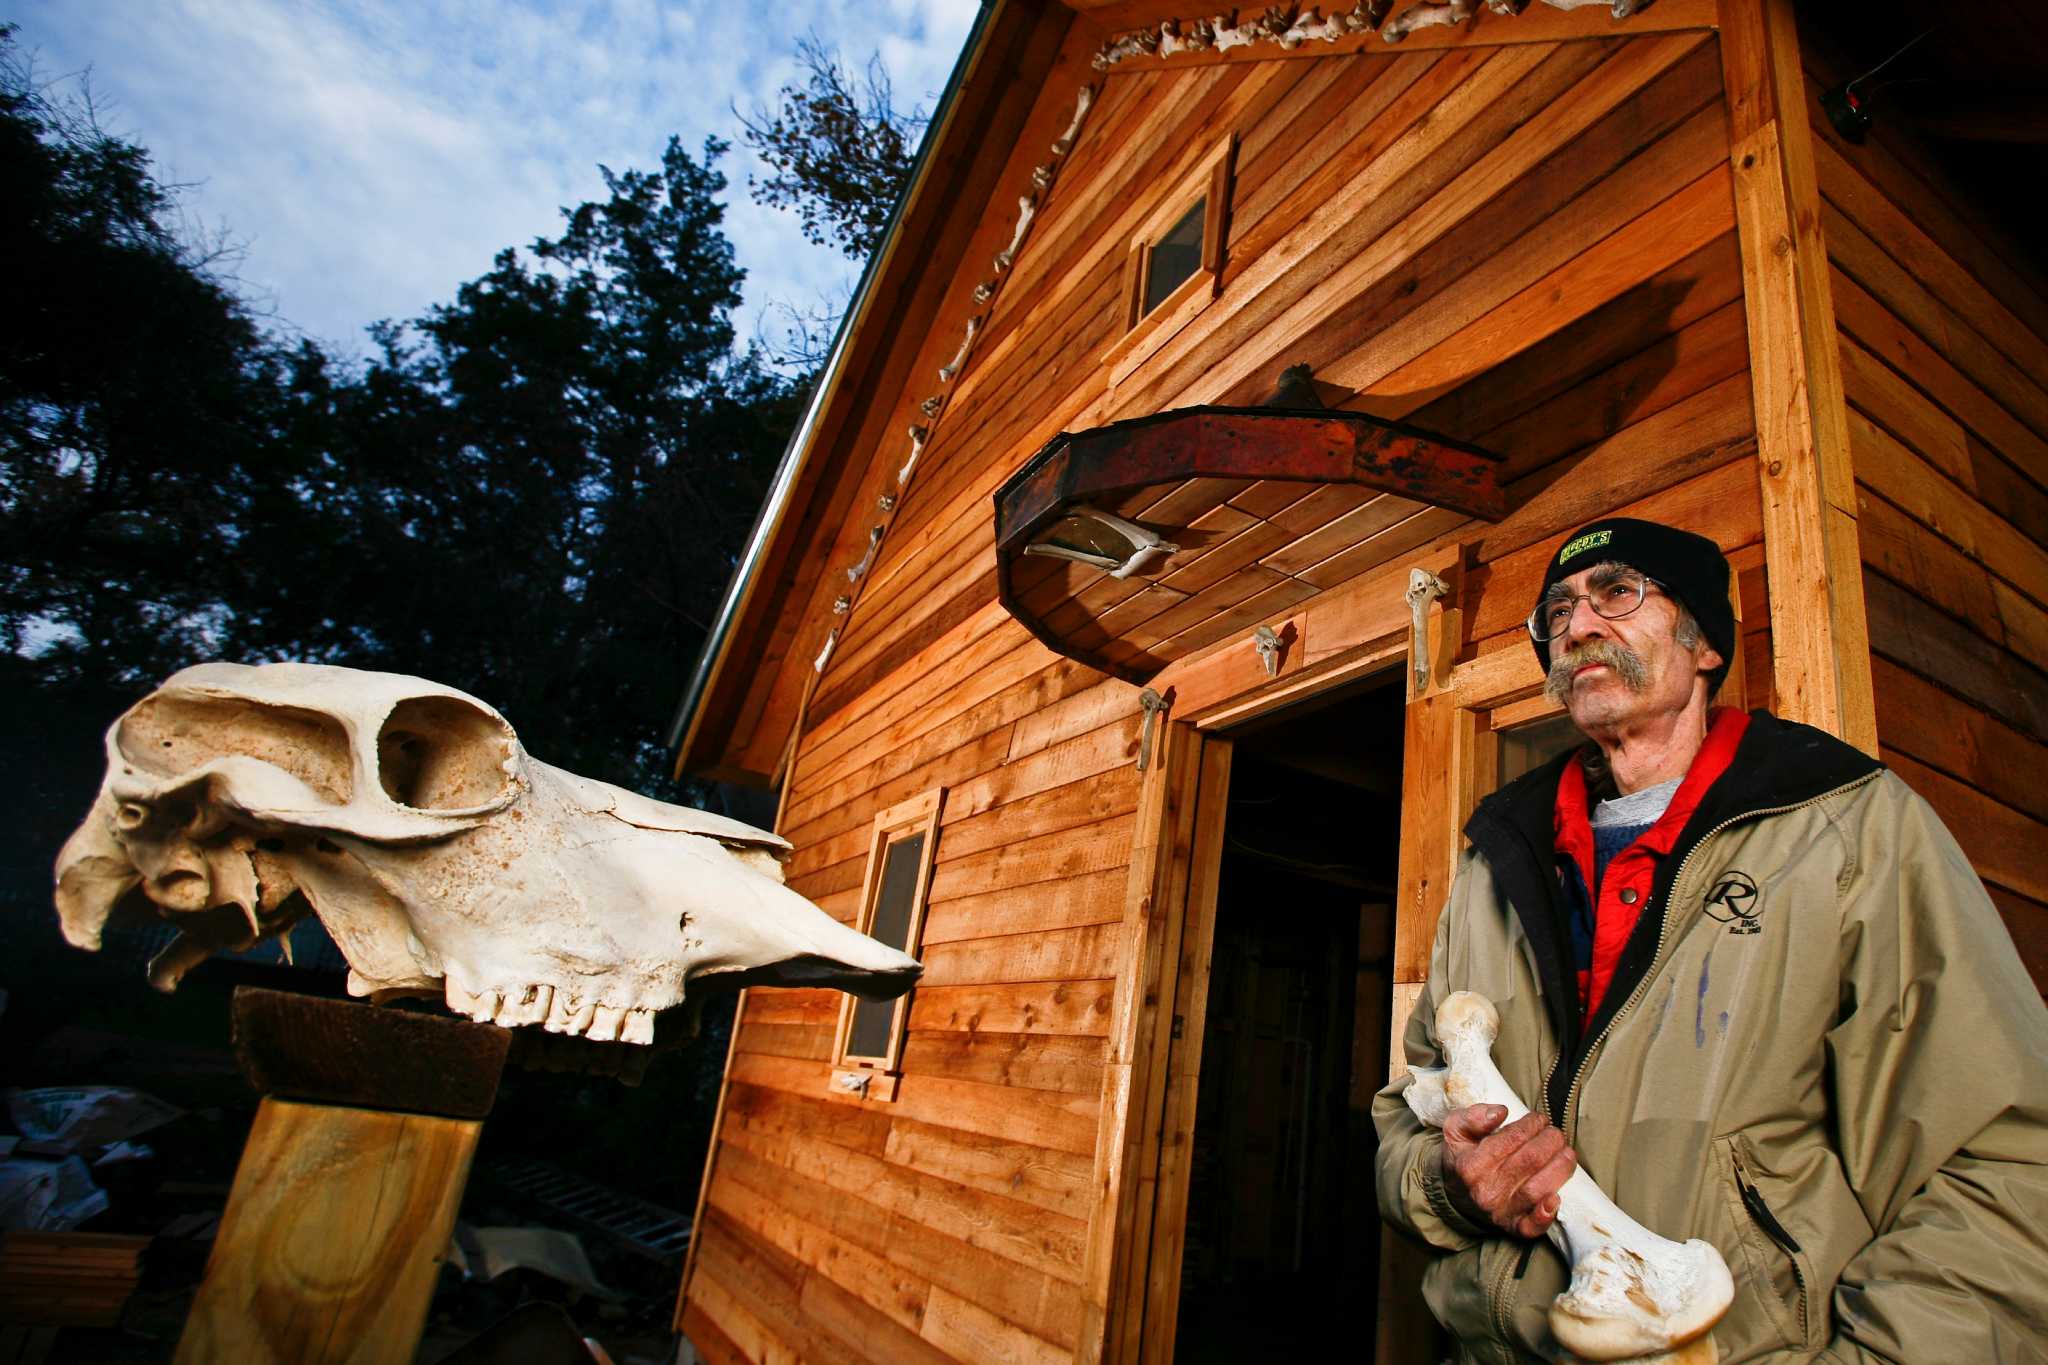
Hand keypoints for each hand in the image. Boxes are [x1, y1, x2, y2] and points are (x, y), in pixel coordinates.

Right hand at [1441, 1104, 1575, 1238]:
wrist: (1456, 1196)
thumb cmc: (1463, 1159)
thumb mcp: (1456, 1131)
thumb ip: (1472, 1116)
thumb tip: (1500, 1112)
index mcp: (1470, 1165)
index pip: (1511, 1139)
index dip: (1531, 1125)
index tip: (1539, 1119)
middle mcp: (1485, 1190)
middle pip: (1529, 1161)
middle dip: (1550, 1141)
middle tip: (1555, 1133)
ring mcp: (1500, 1212)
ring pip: (1537, 1189)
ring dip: (1560, 1168)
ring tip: (1567, 1153)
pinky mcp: (1513, 1228)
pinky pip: (1531, 1227)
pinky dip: (1546, 1215)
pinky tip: (1555, 1199)